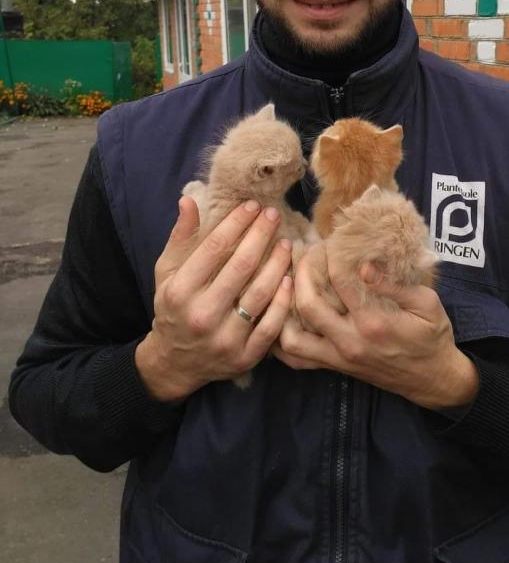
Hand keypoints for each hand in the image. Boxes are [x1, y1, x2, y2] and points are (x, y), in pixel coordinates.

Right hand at [135, 196, 292, 401]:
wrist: (174, 363)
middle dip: (261, 235)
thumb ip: (180, 237)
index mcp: (180, 291)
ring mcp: (224, 338)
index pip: (214, 248)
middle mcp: (201, 315)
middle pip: (241, 266)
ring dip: (277, 263)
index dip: (236, 223)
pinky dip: (282, 300)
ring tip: (287, 242)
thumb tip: (189, 199)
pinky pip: (271, 325)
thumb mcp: (167, 272)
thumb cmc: (174, 307)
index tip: (252, 206)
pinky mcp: (244, 356)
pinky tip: (289, 277)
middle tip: (274, 215)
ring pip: (260, 294)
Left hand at [273, 249, 478, 410]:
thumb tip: (364, 265)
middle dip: (301, 271)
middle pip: (307, 304)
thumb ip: (395, 285)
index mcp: (374, 323)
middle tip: (303, 251)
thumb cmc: (433, 337)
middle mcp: (350, 342)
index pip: (339, 280)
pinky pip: (297, 359)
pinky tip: (283, 317)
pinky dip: (283, 340)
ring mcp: (339, 358)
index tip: (330, 240)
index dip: (331, 254)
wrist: (434, 380)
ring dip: (284, 308)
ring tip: (287, 280)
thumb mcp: (428, 304)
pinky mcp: (335, 367)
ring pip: (292, 338)